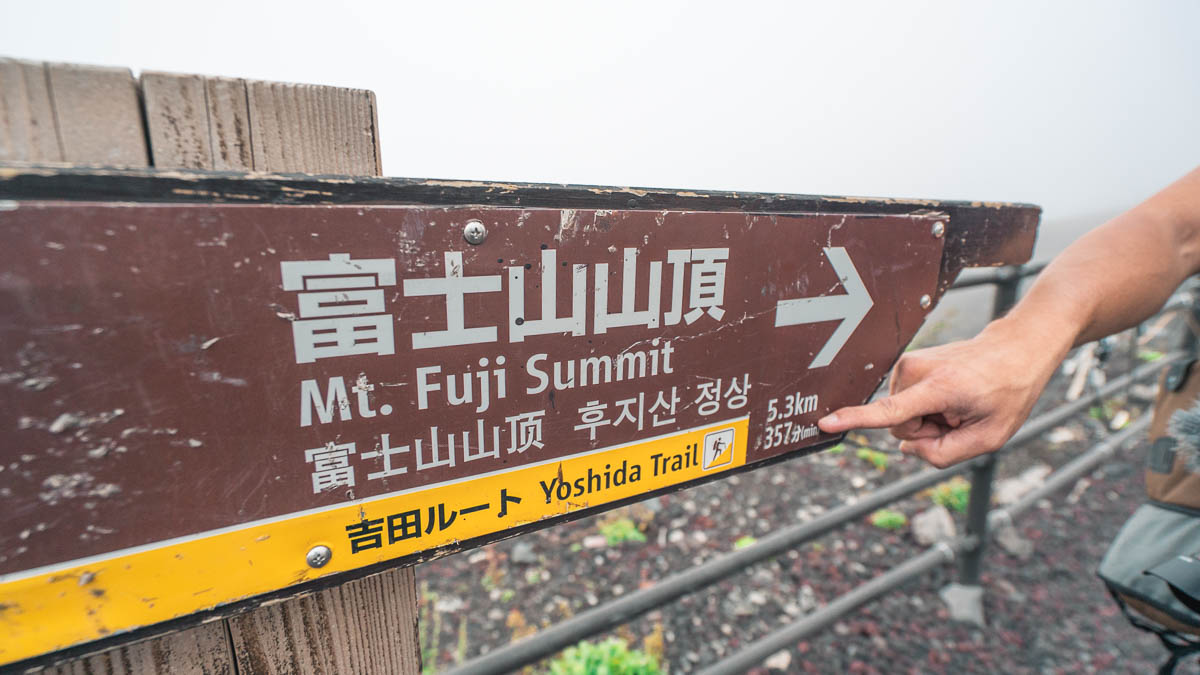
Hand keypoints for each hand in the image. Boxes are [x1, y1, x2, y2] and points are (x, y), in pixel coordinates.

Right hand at [817, 321, 1066, 467]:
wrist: (1015, 350)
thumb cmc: (1007, 393)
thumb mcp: (989, 438)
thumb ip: (944, 454)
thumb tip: (908, 449)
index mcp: (939, 389)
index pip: (890, 411)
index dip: (856, 419)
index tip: (826, 421)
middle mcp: (916, 371)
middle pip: (900, 426)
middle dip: (927, 431)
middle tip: (960, 418)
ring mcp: (909, 364)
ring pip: (901, 415)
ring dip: (928, 418)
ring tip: (958, 404)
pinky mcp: (907, 363)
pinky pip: (905, 402)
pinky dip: (927, 406)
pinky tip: (951, 396)